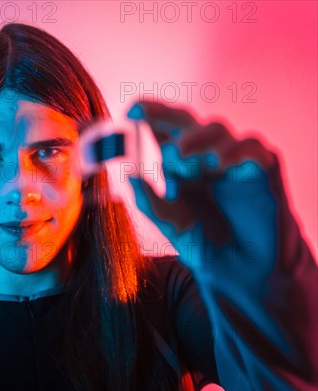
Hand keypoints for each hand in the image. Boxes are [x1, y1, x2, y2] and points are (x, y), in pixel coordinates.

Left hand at [126, 101, 280, 273]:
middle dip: (164, 114)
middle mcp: (206, 161)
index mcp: (183, 170)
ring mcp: (235, 164)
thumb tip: (129, 176)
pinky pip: (253, 149)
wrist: (245, 276)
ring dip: (194, 138)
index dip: (150, 120)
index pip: (165, 136)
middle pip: (187, 123)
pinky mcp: (263, 172)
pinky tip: (217, 162)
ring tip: (175, 155)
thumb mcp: (173, 227)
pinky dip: (234, 150)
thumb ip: (152, 204)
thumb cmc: (210, 248)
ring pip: (217, 131)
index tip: (130, 112)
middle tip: (142, 113)